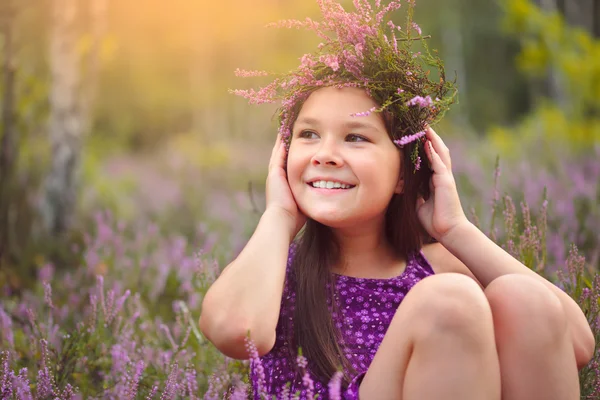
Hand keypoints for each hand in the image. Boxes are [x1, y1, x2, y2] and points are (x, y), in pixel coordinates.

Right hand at [265, 133, 306, 237]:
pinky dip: (281, 143)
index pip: (289, 165)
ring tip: (287, 127)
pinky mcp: (275, 172)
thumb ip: (313, 196)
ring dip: (283, 140)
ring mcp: (274, 174)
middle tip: (290, 131)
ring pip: (279, 152)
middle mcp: (277, 178)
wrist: (283, 221)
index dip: (294, 155)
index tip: (301, 145)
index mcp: (284, 185)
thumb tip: (327, 194)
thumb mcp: (306, 202)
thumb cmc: (296, 218)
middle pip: (282, 156)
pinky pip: (278, 153)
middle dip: (286, 144)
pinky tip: (285, 132)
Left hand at [416, 126, 468, 242]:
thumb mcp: (419, 205)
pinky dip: (433, 153)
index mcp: (436, 180)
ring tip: (425, 127)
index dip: (424, 146)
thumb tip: (403, 188)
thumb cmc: (434, 221)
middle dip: (429, 137)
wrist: (449, 232)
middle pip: (437, 151)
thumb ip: (414, 194)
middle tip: (421, 124)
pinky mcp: (446, 182)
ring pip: (440, 153)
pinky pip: (439, 164)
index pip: (430, 158)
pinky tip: (427, 143)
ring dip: (433, 139)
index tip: (416, 135)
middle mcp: (442, 176)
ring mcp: (445, 178)